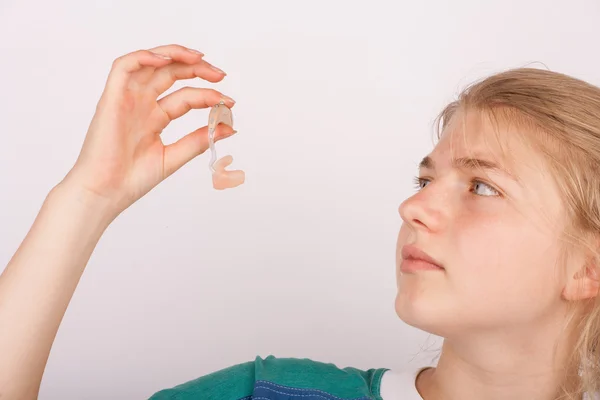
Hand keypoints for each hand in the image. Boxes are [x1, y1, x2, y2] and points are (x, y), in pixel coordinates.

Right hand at [62, 44, 236, 219]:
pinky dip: (145, 57)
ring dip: (175, 55)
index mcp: (154, 118)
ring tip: (200, 59)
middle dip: (197, 69)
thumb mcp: (174, 156)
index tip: (229, 103)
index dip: (208, 95)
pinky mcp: (111, 98)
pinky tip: (167, 61)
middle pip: (171, 74)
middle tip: (220, 75)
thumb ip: (199, 140)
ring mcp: (126, 99)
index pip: (186, 97)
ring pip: (150, 63)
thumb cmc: (131, 179)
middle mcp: (141, 104)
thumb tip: (228, 127)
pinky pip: (124, 66)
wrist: (106, 192)